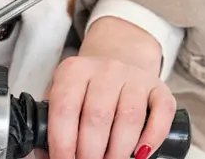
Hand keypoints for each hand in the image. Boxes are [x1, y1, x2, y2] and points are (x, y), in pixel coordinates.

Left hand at [44, 17, 174, 158]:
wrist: (121, 56)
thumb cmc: (88, 85)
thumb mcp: (65, 92)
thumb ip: (53, 120)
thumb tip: (43, 154)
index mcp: (74, 70)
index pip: (64, 108)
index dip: (62, 142)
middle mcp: (105, 69)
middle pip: (97, 116)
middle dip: (90, 153)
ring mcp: (135, 78)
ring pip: (129, 118)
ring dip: (118, 151)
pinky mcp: (159, 88)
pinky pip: (161, 113)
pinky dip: (152, 137)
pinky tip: (140, 154)